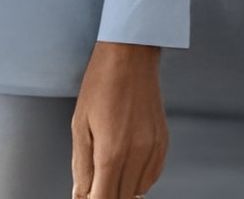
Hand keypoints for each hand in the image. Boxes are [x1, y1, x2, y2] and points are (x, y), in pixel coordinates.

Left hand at [70, 42, 167, 197]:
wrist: (130, 58)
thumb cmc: (100, 85)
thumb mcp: (79, 124)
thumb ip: (81, 165)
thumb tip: (80, 194)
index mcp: (112, 152)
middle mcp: (137, 156)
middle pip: (122, 198)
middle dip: (105, 196)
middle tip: (92, 187)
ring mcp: (154, 151)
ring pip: (138, 190)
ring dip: (121, 189)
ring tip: (105, 174)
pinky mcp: (163, 145)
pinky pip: (151, 177)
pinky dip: (137, 180)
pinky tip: (124, 167)